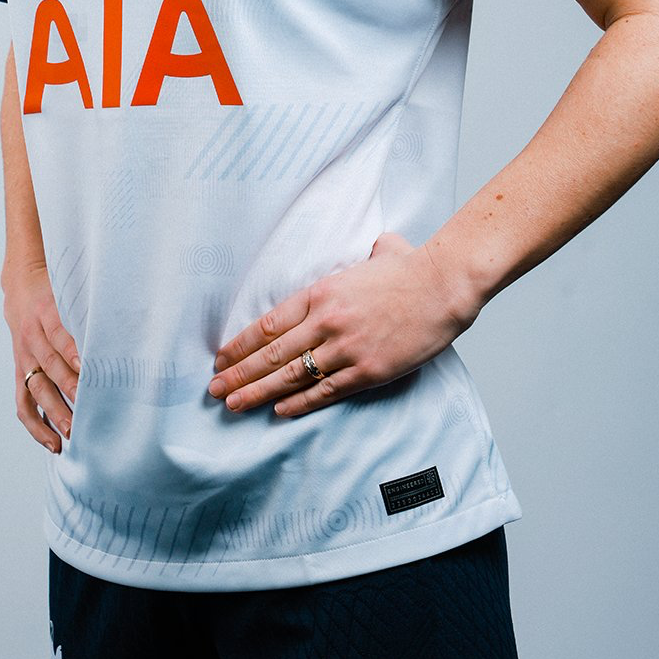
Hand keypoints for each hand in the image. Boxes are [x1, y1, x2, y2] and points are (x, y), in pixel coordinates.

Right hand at [1, 259, 80, 452]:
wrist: (20, 285)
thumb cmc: (56, 289)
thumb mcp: (71, 289)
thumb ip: (91, 306)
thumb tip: (127, 322)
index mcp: (46, 312)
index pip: (60, 335)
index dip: (73, 353)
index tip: (88, 370)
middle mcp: (32, 337)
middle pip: (49, 366)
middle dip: (68, 390)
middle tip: (86, 412)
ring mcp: (24, 356)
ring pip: (35, 388)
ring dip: (52, 412)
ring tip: (70, 434)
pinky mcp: (20, 371)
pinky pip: (22, 401)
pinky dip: (34, 423)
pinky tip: (51, 440)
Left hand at [207, 232, 481, 418]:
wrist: (444, 286)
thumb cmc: (412, 268)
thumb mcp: (378, 253)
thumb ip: (366, 255)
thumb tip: (376, 247)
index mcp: (321, 292)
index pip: (269, 323)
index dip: (242, 344)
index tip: (221, 358)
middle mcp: (326, 321)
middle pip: (272, 354)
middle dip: (239, 374)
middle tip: (214, 390)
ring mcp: (346, 348)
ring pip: (292, 376)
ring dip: (259, 393)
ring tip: (234, 405)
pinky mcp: (367, 370)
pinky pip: (325, 391)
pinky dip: (299, 403)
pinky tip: (279, 411)